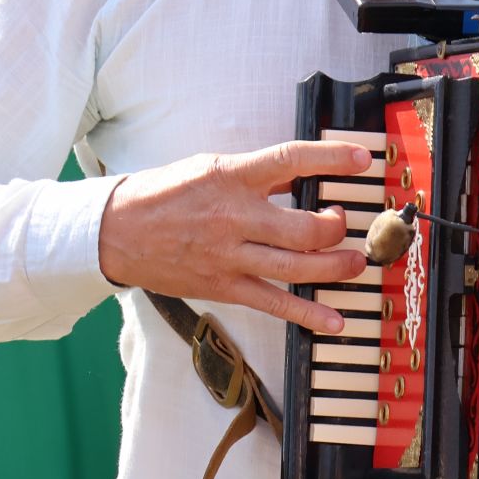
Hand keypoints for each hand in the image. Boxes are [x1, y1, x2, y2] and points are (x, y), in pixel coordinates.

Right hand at [97, 140, 371, 332]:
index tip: (362, 159)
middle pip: (305, 227)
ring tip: (354, 262)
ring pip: (297, 267)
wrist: (116, 231)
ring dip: (336, 266)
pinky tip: (334, 320)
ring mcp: (230, 256)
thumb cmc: (164, 194)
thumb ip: (257, 174)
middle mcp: (235, 217)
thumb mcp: (211, 167)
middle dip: (336, 228)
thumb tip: (302, 175)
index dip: (332, 158)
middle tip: (343, 223)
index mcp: (232, 177)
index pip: (291, 160)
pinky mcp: (224, 286)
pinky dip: (308, 314)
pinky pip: (274, 303)